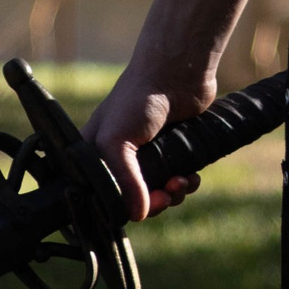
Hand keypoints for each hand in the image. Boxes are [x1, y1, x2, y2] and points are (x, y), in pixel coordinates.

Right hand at [89, 58, 213, 224]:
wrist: (177, 72)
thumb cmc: (137, 98)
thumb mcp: (116, 140)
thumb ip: (123, 181)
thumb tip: (139, 215)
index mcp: (97, 154)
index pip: (101, 194)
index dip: (118, 207)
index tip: (136, 208)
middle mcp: (121, 157)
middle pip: (134, 199)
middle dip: (153, 203)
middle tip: (165, 197)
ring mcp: (150, 155)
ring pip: (159, 193)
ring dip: (173, 194)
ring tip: (181, 182)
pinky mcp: (174, 151)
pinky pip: (179, 182)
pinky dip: (186, 183)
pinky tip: (191, 176)